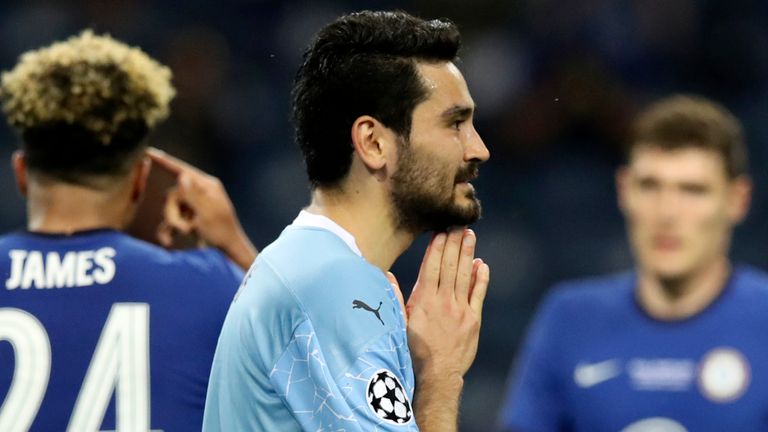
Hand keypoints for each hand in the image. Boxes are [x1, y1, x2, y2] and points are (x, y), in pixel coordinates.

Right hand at [146, 147, 256, 269]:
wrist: (228, 251)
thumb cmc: (222, 231)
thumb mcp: (207, 213)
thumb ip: (193, 195)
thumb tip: (182, 175)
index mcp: (207, 185)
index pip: (182, 170)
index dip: (165, 162)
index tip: (149, 152)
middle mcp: (199, 192)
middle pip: (172, 195)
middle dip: (173, 213)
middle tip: (186, 228)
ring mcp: (192, 206)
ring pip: (170, 210)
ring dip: (175, 223)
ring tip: (189, 233)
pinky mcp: (188, 219)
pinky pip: (170, 222)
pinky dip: (168, 231)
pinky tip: (168, 242)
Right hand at [405, 228, 489, 380]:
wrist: (436, 376)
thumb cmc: (412, 351)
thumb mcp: (397, 324)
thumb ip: (394, 298)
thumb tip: (386, 275)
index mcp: (424, 300)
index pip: (432, 266)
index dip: (437, 247)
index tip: (441, 230)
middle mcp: (444, 301)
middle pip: (450, 265)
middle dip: (454, 243)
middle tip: (458, 224)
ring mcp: (461, 310)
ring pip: (465, 275)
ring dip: (468, 253)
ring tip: (470, 235)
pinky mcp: (473, 320)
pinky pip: (478, 294)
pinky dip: (480, 278)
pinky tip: (482, 265)